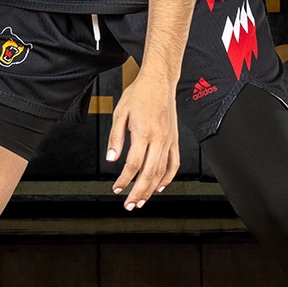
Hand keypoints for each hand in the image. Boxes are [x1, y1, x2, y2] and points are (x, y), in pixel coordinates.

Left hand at [107, 75, 179, 210]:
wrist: (159, 81)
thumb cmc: (138, 95)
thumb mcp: (120, 113)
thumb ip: (116, 138)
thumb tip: (112, 159)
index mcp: (144, 132)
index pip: (133, 165)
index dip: (124, 180)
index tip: (117, 189)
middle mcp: (159, 139)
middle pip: (149, 173)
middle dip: (138, 192)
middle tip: (130, 205)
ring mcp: (169, 140)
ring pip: (162, 172)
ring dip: (151, 189)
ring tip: (142, 200)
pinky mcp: (175, 139)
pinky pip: (174, 163)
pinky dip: (168, 177)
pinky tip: (160, 186)